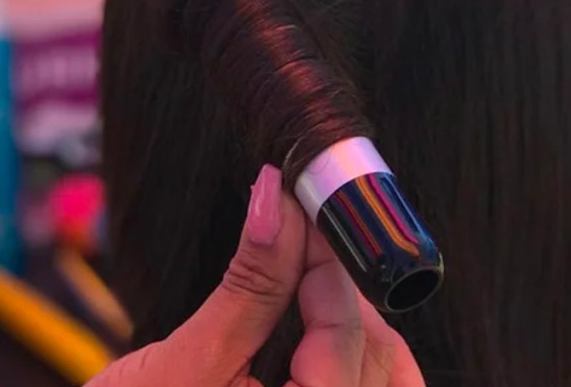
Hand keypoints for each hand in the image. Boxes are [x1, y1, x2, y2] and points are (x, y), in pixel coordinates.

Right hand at [87, 165, 425, 386]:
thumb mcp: (185, 364)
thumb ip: (248, 286)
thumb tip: (274, 202)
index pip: (346, 334)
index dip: (325, 259)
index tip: (301, 204)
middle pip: (377, 354)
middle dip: (339, 287)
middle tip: (297, 232)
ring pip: (386, 375)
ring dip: (354, 319)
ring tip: (302, 277)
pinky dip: (357, 353)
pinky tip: (318, 324)